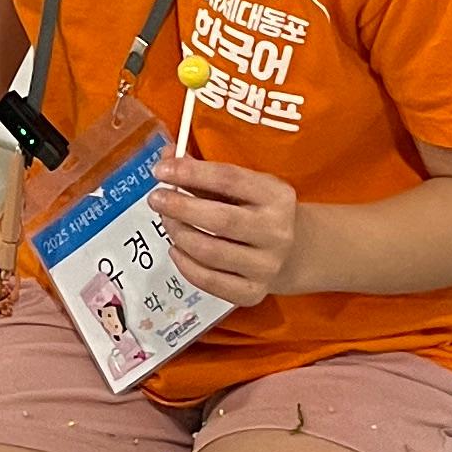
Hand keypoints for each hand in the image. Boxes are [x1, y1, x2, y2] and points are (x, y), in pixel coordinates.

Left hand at [154, 151, 300, 306]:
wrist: (295, 253)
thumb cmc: (257, 211)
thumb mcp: (243, 187)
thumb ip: (204, 173)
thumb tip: (166, 158)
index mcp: (277, 196)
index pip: (229, 179)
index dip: (191, 173)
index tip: (161, 170)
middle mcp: (277, 232)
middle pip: (220, 220)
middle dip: (180, 207)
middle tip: (156, 199)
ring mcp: (266, 266)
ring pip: (210, 252)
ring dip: (179, 234)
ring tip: (167, 222)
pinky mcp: (253, 293)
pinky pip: (210, 281)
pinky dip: (185, 265)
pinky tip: (176, 249)